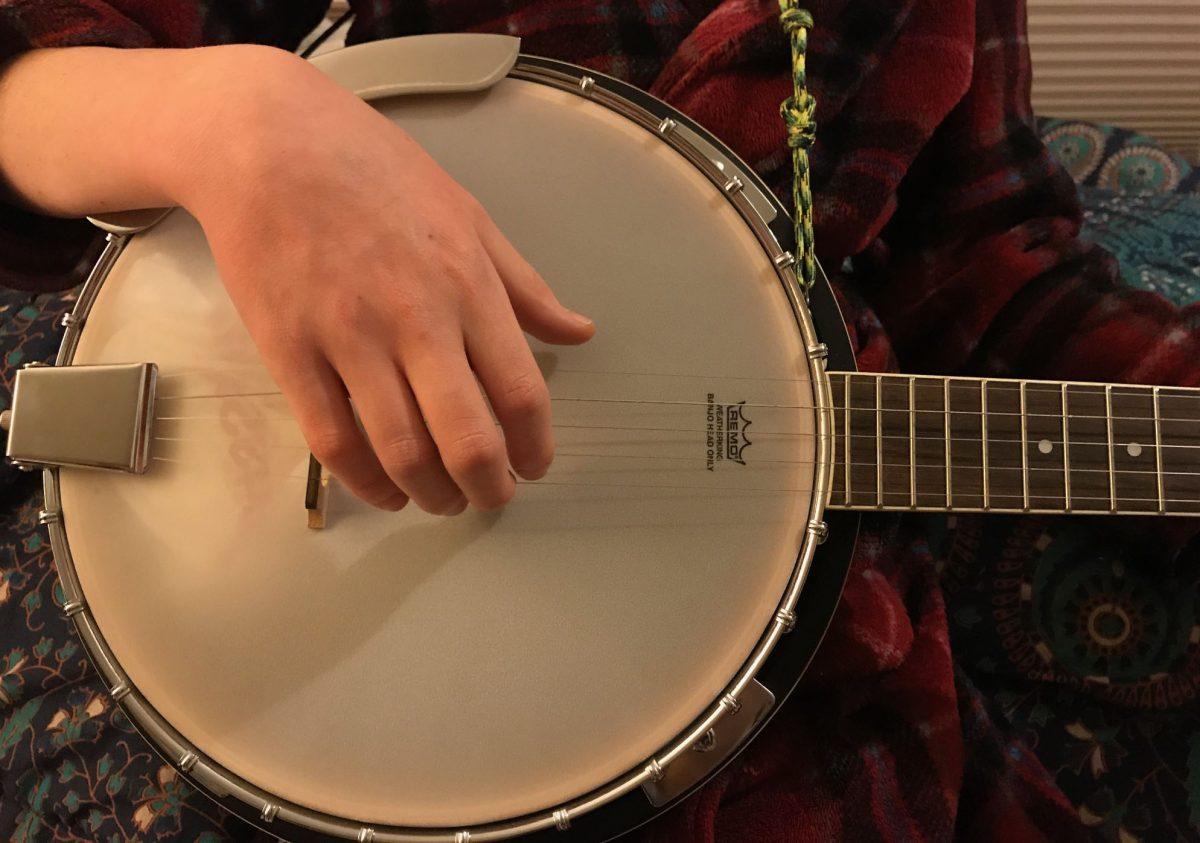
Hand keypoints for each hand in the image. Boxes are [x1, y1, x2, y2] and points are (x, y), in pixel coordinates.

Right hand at [174, 48, 594, 513]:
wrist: (267, 143)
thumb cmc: (374, 172)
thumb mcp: (470, 216)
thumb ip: (526, 286)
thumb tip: (579, 332)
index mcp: (467, 284)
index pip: (520, 391)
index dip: (536, 445)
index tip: (536, 465)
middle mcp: (415, 319)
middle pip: (466, 436)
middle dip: (489, 487)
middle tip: (493, 496)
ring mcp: (348, 338)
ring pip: (400, 451)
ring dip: (431, 494)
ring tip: (442, 500)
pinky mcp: (289, 352)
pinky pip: (332, 441)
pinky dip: (364, 482)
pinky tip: (385, 490)